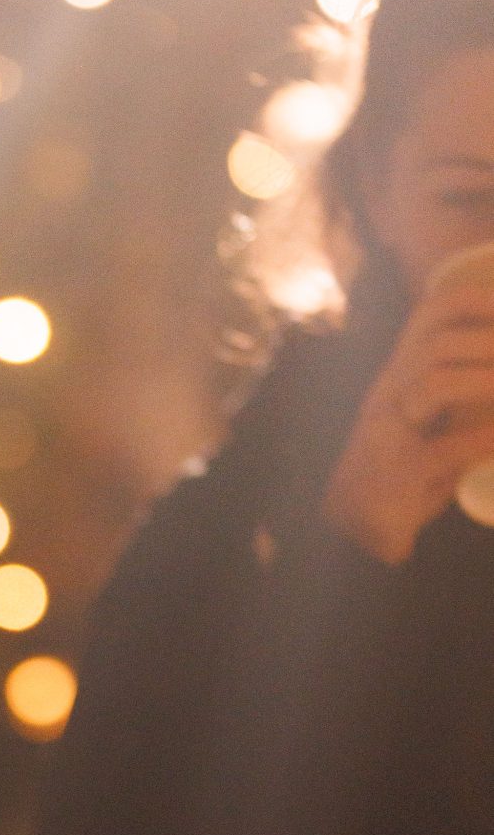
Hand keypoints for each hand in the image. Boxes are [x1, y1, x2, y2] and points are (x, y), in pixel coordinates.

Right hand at [324, 273, 493, 563]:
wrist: (354, 534)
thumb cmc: (401, 475)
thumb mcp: (430, 422)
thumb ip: (463, 394)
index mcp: (397, 376)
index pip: (429, 315)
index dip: (475, 300)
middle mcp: (387, 395)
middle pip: (436, 342)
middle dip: (490, 342)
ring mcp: (386, 433)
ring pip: (434, 381)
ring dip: (487, 381)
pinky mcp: (397, 475)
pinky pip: (446, 448)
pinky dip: (486, 438)